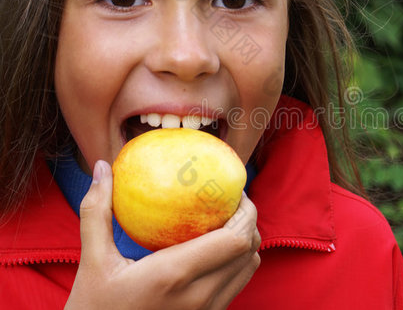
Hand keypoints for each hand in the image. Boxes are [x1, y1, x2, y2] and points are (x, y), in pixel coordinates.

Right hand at [65, 160, 260, 309]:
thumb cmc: (93, 308)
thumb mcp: (92, 262)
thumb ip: (97, 213)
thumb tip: (102, 168)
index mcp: (175, 275)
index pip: (234, 239)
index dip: (246, 211)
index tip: (233, 190)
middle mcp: (199, 295)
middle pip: (249, 250)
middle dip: (248, 220)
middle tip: (232, 200)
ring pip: (249, 268)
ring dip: (246, 241)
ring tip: (228, 221)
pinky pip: (237, 285)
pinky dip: (238, 262)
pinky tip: (216, 249)